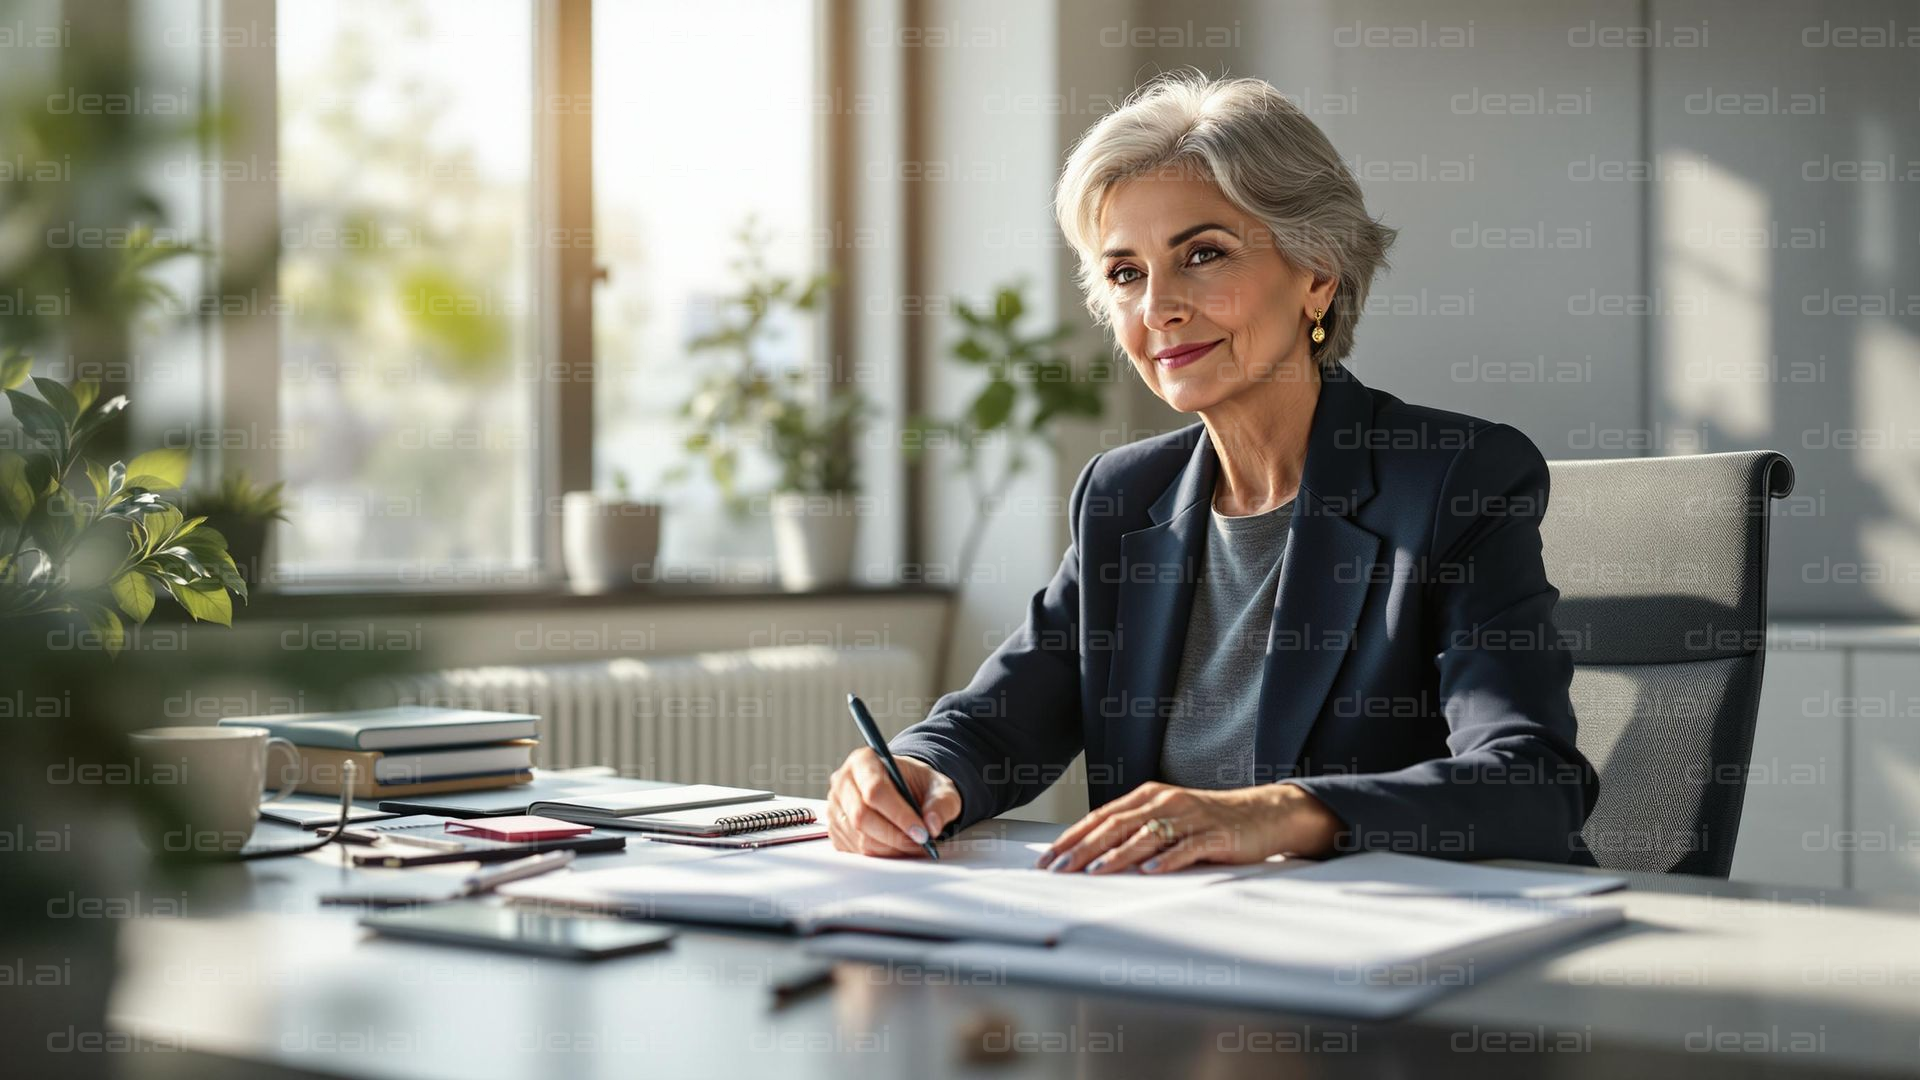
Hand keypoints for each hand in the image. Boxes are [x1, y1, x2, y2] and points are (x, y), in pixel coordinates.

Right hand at [827, 749, 961, 857]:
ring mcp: (836, 806)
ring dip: (890, 848)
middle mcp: (843, 781)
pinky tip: (897, 847)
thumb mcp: (940, 787)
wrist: (905, 790)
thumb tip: (932, 826)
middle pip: (862, 816)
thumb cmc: (918, 784)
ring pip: (859, 837)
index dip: (899, 815)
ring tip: (912, 845)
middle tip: (920, 843)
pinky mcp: (835, 829)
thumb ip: (941, 804)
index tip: (922, 832)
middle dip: (895, 836)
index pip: (875, 790)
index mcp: (864, 761)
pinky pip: (855, 850)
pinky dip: (880, 854)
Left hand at [1038, 781, 1342, 873]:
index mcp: (1148, 796)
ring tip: (1094, 871)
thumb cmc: (1209, 821)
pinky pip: (1187, 847)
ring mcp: (1190, 817)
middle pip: (1117, 825)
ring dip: (1117, 855)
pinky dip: (1167, 859)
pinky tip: (1149, 870)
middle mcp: (1165, 802)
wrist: (1263, 814)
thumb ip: (1135, 831)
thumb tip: (1091, 855)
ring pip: (1147, 835)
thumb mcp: (1167, 819)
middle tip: (1061, 868)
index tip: (1048, 858)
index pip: (1101, 816)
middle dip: (1084, 848)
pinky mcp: (1215, 835)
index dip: (1073, 837)